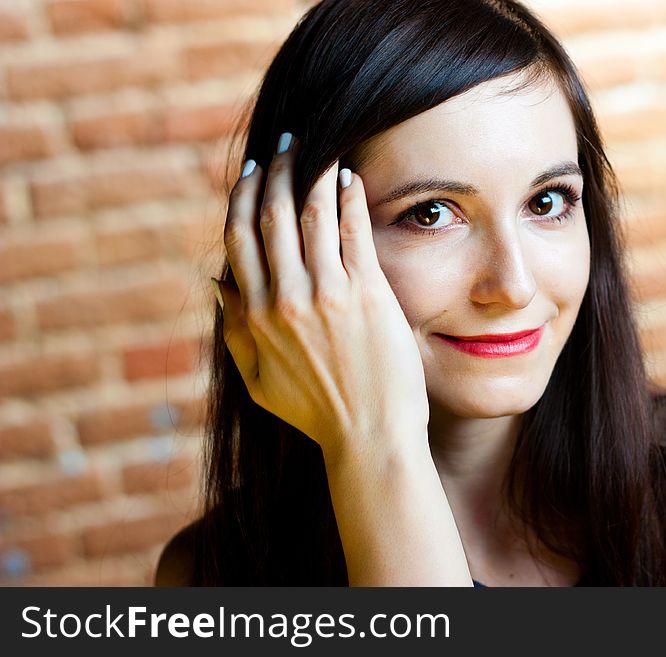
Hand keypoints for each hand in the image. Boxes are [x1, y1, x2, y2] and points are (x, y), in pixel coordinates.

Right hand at [216, 133, 429, 466]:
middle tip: (288, 146)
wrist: (369, 438)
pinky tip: (351, 178)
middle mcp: (286, 300)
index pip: (241, 240)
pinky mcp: (367, 296)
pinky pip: (353, 232)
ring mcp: (327, 296)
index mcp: (255, 317)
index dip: (245, 198)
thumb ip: (233, 333)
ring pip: (312, 217)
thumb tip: (219, 284)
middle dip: (278, 173)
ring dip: (313, 174)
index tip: (253, 172)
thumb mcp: (257, 382)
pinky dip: (349, 200)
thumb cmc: (317, 414)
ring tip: (319, 149)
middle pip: (273, 218)